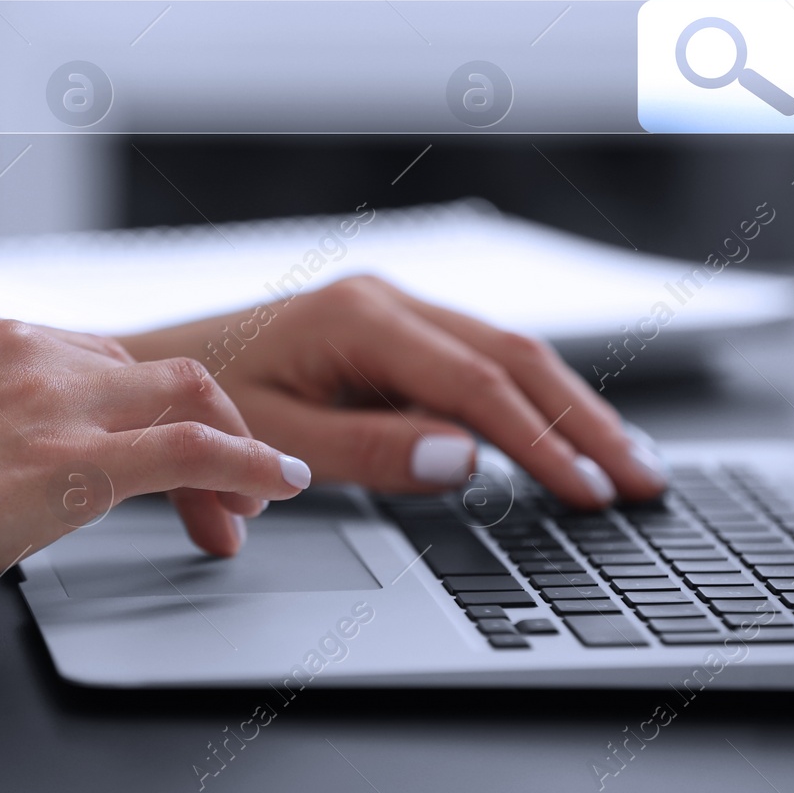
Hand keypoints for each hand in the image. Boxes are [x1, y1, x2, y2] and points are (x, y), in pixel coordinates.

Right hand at [0, 309, 308, 698]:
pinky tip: (273, 485)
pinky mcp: (76, 459)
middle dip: (198, 424)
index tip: (158, 452)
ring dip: (229, 447)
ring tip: (249, 500)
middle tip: (218, 487)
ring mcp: (53, 398)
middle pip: (149, 370)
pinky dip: (247, 463)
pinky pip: (192, 448)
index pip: (95, 357)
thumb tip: (1, 458)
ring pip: (185, 395)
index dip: (141, 405)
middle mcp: (24, 348)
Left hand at [118, 276, 666, 507]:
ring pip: (506, 353)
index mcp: (361, 320)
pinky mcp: (391, 330)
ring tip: (626, 458)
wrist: (151, 368)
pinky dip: (529, 397)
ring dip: (569, 406)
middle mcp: (387, 301)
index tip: (591, 490)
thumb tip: (470, 459)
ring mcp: (393, 310)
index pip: (477, 385)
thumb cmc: (202, 402)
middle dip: (584, 421)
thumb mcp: (281, 440)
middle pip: (512, 357)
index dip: (543, 442)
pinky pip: (478, 359)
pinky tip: (563, 427)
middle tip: (643, 479)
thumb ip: (375, 450)